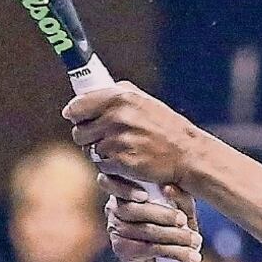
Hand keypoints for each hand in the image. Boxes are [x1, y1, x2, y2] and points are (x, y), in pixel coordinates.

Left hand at [62, 82, 200, 185]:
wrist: (187, 154)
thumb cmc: (166, 128)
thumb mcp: (144, 101)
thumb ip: (116, 95)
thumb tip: (84, 97)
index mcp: (121, 97)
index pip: (77, 106)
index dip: (75, 114)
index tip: (76, 118)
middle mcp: (117, 116)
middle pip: (79, 131)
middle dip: (88, 137)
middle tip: (104, 138)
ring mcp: (118, 140)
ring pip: (90, 150)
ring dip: (101, 153)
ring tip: (121, 149)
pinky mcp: (121, 161)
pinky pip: (102, 165)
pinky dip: (111, 166)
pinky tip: (127, 161)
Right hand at [101, 174, 201, 261]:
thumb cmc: (176, 226)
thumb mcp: (182, 208)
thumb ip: (178, 196)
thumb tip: (167, 188)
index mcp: (126, 190)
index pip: (118, 184)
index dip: (126, 189)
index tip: (144, 196)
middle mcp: (115, 210)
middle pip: (135, 210)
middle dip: (163, 215)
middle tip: (184, 220)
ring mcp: (116, 232)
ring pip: (146, 230)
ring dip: (175, 236)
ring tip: (196, 241)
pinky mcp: (124, 252)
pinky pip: (151, 249)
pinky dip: (175, 252)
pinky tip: (192, 256)